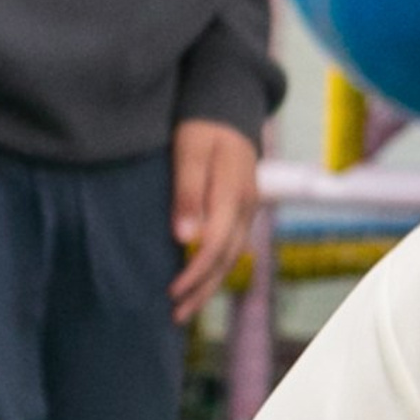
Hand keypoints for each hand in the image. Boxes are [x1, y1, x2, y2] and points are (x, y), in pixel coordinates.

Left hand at [169, 118, 261, 321]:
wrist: (228, 103)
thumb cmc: (202, 125)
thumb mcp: (190, 150)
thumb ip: (187, 193)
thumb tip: (185, 239)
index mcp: (233, 194)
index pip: (215, 246)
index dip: (194, 273)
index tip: (171, 291)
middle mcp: (246, 207)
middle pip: (227, 260)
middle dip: (202, 291)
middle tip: (176, 316)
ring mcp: (247, 209)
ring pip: (232, 257)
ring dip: (210, 285)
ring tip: (186, 309)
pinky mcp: (242, 209)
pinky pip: (232, 247)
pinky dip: (216, 269)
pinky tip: (200, 280)